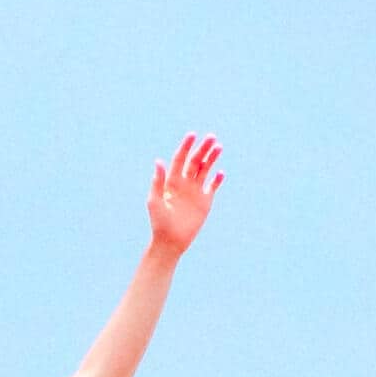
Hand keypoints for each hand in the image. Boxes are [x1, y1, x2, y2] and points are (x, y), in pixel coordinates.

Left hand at [148, 134, 224, 254]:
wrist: (171, 241)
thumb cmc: (159, 222)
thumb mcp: (155, 201)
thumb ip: (158, 181)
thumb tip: (158, 161)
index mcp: (171, 181)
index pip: (179, 159)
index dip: (185, 147)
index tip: (192, 135)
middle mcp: (184, 183)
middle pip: (195, 161)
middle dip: (203, 149)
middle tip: (212, 137)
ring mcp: (195, 191)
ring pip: (205, 170)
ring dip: (212, 158)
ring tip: (219, 147)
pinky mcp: (205, 201)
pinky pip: (213, 186)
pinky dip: (217, 179)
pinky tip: (221, 172)